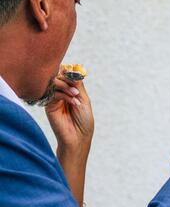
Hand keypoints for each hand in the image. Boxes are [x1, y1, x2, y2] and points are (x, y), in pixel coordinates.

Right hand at [45, 73, 93, 206]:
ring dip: (66, 86)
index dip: (71, 73)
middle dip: (68, 79)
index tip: (77, 75)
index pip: (67, 75)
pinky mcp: (49, 106)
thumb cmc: (84, 121)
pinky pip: (53, 93)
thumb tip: (73, 70)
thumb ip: (78, 85)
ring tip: (76, 95)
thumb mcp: (84, 100)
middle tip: (77, 88)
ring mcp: (54, 99)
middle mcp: (61, 94)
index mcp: (70, 92)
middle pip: (59, 76)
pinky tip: (73, 102)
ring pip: (55, 83)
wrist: (78, 137)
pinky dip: (64, 94)